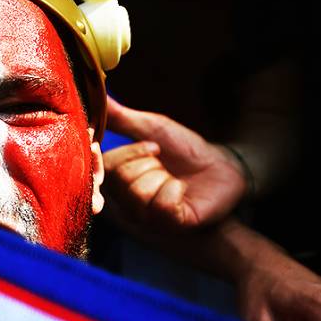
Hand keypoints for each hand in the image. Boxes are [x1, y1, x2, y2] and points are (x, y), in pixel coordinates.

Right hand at [102, 98, 246, 228]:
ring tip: (172, 178)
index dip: (119, 155)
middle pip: (119, 179)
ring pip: (139, 192)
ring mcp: (148, 218)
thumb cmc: (185, 150)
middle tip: (162, 160)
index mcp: (119, 181)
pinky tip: (183, 190)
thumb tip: (99, 95)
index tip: (145, 145)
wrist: (222, 165)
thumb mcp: (152, 128)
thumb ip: (122, 118)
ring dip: (162, 175)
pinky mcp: (170, 225)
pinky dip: (176, 190)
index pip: (101, 168)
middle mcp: (127, 203)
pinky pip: (162, 205)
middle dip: (145, 160)